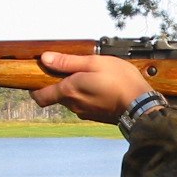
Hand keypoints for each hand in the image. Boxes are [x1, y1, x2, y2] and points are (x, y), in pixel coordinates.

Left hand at [29, 52, 153, 123]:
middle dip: (60, 84)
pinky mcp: (96, 117)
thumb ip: (67, 62)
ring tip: (92, 77)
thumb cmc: (120, 81)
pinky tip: (101, 88)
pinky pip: (85, 105)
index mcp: (68, 91)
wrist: (141, 106)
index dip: (35, 88)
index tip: (40, 76)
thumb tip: (45, 59)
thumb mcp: (94, 63)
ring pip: (71, 101)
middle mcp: (73, 105)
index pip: (40, 96)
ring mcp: (85, 113)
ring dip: (76, 90)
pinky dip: (88, 96)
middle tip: (73, 70)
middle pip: (56, 96)